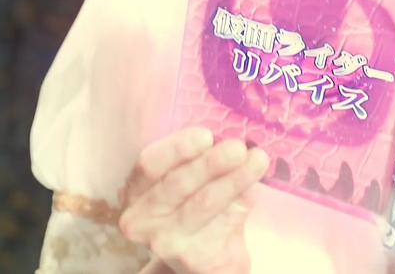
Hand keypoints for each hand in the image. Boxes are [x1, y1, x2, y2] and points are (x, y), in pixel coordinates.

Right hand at [118, 127, 269, 273]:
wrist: (205, 259)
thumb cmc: (195, 208)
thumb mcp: (190, 182)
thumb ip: (201, 160)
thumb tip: (233, 137)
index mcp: (136, 190)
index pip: (149, 165)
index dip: (176, 148)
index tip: (206, 136)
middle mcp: (142, 218)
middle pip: (176, 184)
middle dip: (209, 163)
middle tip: (238, 148)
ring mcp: (165, 241)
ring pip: (203, 203)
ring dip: (234, 179)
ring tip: (258, 160)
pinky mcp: (192, 256)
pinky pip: (223, 223)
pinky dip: (242, 202)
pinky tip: (255, 189)